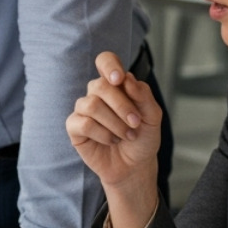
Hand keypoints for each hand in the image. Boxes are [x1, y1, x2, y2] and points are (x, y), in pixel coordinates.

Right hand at [67, 51, 163, 227]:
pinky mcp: (75, 127)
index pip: (106, 61)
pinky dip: (103, 134)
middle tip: (135, 123)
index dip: (109, 65)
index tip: (118, 79)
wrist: (135, 166)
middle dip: (121, 106)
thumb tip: (126, 79)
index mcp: (116, 85)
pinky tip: (111, 140)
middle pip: (99, 85)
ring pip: (91, 105)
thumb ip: (143, 95)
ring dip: (114, 123)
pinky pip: (84, 123)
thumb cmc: (143, 138)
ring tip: (126, 135)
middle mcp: (97, 93)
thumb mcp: (153, 117)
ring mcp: (84, 109)